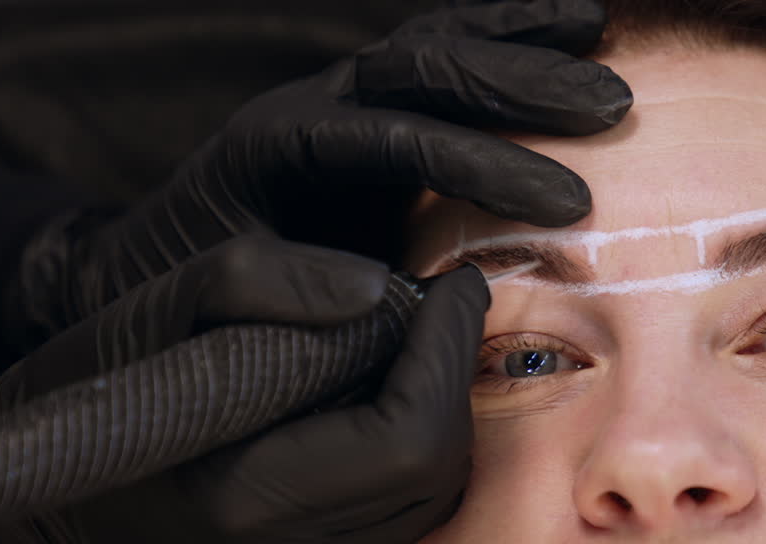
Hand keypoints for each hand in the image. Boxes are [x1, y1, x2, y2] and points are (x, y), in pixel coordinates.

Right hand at [0, 233, 487, 543]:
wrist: (56, 494)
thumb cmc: (98, 385)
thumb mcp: (166, 302)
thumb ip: (272, 280)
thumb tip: (384, 289)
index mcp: (247, 498)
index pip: (408, 436)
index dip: (447, 352)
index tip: (454, 282)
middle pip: (435, 468)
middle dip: (453, 374)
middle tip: (442, 306)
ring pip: (434, 495)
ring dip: (444, 408)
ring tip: (420, 343)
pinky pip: (404, 515)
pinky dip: (420, 450)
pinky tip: (392, 396)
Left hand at [8, 0, 628, 350]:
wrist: (154, 261)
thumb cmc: (196, 294)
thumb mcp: (226, 294)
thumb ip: (290, 285)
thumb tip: (379, 290)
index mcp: (279, 149)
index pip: (392, 138)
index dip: (481, 163)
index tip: (566, 204)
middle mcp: (313, 102)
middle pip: (423, 67)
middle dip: (520, 86)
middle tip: (611, 110)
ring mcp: (340, 92)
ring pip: (436, 41)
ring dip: (523, 45)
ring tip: (606, 49)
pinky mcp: (366, 100)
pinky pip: (439, 47)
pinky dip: (505, 31)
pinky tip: (572, 22)